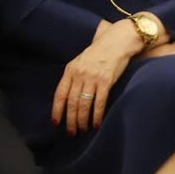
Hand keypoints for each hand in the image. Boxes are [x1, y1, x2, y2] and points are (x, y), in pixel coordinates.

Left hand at [51, 19, 144, 135]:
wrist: (117, 41)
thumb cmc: (100, 51)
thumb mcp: (81, 60)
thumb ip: (73, 76)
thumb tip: (67, 97)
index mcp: (71, 70)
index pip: (60, 94)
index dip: (57, 110)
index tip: (56, 123)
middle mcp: (80, 74)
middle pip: (72, 103)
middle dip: (71, 120)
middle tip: (71, 132)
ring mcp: (93, 78)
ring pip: (84, 105)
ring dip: (82, 121)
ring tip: (83, 130)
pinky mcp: (106, 81)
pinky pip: (99, 103)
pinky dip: (97, 116)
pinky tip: (96, 124)